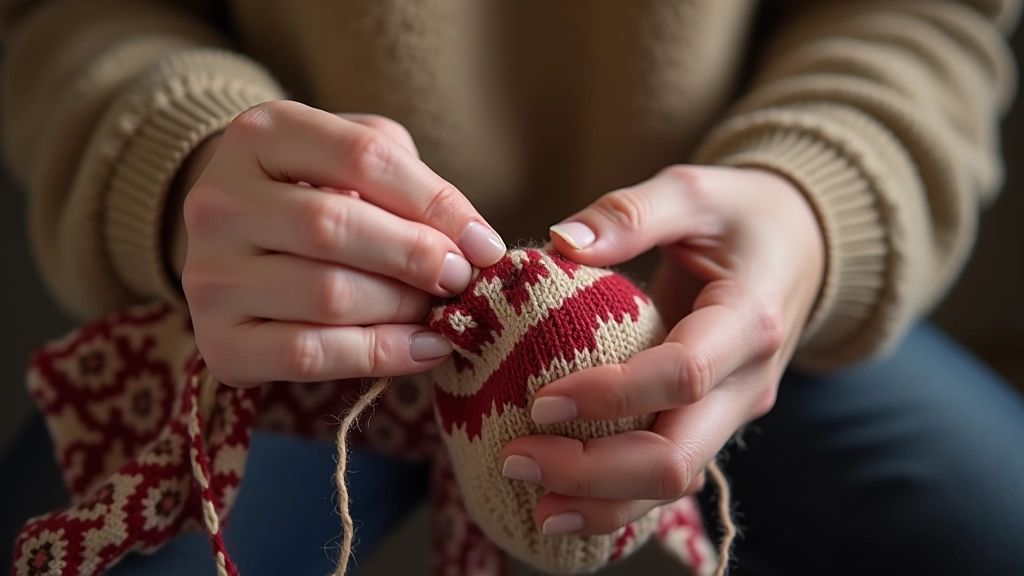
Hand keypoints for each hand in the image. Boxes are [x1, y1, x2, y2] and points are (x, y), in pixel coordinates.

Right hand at [168, 101, 505, 386]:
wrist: (242, 249)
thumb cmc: (317, 195)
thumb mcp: (357, 161)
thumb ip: (410, 182)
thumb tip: (474, 244)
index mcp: (259, 135)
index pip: (362, 157)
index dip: (435, 202)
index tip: (484, 243)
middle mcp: (218, 201)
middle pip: (334, 226)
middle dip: (417, 257)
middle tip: (462, 279)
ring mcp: (208, 276)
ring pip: (327, 295)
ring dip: (403, 308)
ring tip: (439, 310)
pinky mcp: (217, 342)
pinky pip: (309, 354)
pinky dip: (380, 356)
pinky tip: (424, 350)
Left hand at [500, 165, 823, 535]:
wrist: (803, 247)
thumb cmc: (741, 214)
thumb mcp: (692, 191)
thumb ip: (629, 213)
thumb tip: (560, 242)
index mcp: (749, 319)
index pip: (682, 376)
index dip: (610, 396)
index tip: (539, 401)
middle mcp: (749, 381)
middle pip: (677, 458)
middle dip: (592, 473)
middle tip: (515, 461)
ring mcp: (735, 411)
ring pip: (675, 485)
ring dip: (603, 504)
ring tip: (537, 508)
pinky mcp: (717, 424)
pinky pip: (670, 477)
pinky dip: (620, 499)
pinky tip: (567, 504)